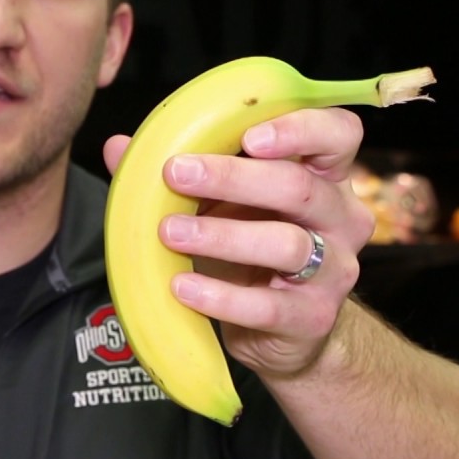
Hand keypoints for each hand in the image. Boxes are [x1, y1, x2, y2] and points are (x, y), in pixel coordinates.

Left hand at [104, 107, 373, 378]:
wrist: (280, 330)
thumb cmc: (251, 251)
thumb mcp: (219, 206)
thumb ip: (178, 174)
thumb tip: (117, 147)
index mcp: (324, 176)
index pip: (338, 134)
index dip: (300, 128)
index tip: (248, 135)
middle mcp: (341, 218)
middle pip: (299, 186)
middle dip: (233, 177)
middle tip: (175, 174)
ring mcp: (334, 270)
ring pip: (286, 244)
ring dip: (222, 236)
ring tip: (169, 233)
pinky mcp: (312, 317)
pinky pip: (268, 306)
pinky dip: (221, 297)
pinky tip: (183, 287)